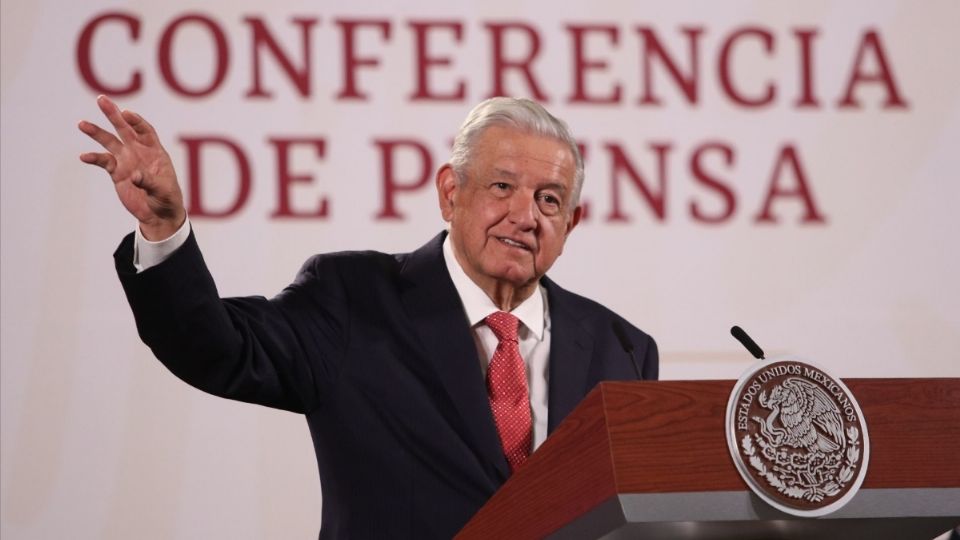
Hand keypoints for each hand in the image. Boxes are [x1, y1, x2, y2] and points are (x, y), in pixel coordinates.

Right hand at [79, 95, 185, 239]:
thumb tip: (134, 175)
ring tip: (82, 124)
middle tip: (101, 99)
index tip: (126, 114)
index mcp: (155, 151)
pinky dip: (94, 158)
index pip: (145, 130)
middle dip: (113, 114)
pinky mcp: (116, 172)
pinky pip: (103, 161)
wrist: (158, 214)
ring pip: (110, 142)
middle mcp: (138, 151)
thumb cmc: (167, 199)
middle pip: (125, 129)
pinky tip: (84, 157)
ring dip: (96, 132)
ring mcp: (126, 160)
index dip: (136, 121)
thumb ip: (149, 181)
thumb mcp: (162, 190)